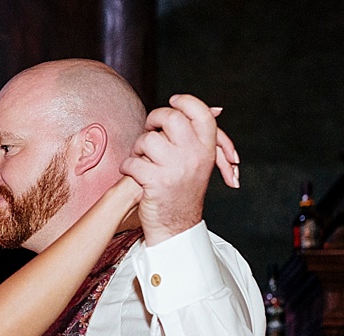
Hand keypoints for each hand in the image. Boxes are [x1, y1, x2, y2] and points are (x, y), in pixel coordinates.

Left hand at [120, 94, 239, 245]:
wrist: (175, 225)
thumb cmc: (183, 189)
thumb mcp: (200, 161)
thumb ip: (200, 135)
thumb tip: (217, 108)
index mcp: (207, 148)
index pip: (200, 112)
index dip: (185, 102)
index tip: (172, 102)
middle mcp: (194, 156)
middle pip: (171, 118)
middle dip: (154, 120)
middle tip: (149, 129)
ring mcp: (176, 169)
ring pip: (148, 140)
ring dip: (138, 147)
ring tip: (141, 158)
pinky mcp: (156, 182)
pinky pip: (133, 162)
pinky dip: (127, 166)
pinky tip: (131, 172)